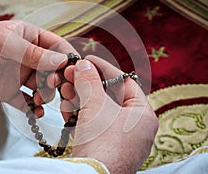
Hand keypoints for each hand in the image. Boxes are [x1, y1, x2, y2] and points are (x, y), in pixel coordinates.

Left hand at [0, 21, 76, 114]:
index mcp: (30, 38)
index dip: (67, 60)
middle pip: (53, 70)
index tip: (74, 73)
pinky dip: (34, 108)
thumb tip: (61, 61)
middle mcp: (28, 57)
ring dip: (45, 95)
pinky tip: (36, 111)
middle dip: (57, 81)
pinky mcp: (9, 91)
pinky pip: (27, 101)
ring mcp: (19, 75)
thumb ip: (33, 54)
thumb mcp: (5, 44)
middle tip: (55, 87)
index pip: (57, 48)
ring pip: (42, 87)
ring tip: (39, 99)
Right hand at [60, 56, 157, 173]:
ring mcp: (119, 139)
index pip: (125, 82)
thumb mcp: (95, 105)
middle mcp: (134, 127)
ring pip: (99, 110)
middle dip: (87, 84)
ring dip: (80, 98)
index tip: (87, 60)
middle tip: (70, 75)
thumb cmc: (101, 142)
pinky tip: (67, 110)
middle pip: (109, 95)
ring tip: (64, 90)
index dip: (104, 68)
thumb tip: (84, 65)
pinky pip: (94, 125)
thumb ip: (89, 81)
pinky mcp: (104, 147)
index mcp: (142, 115)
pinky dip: (80, 115)